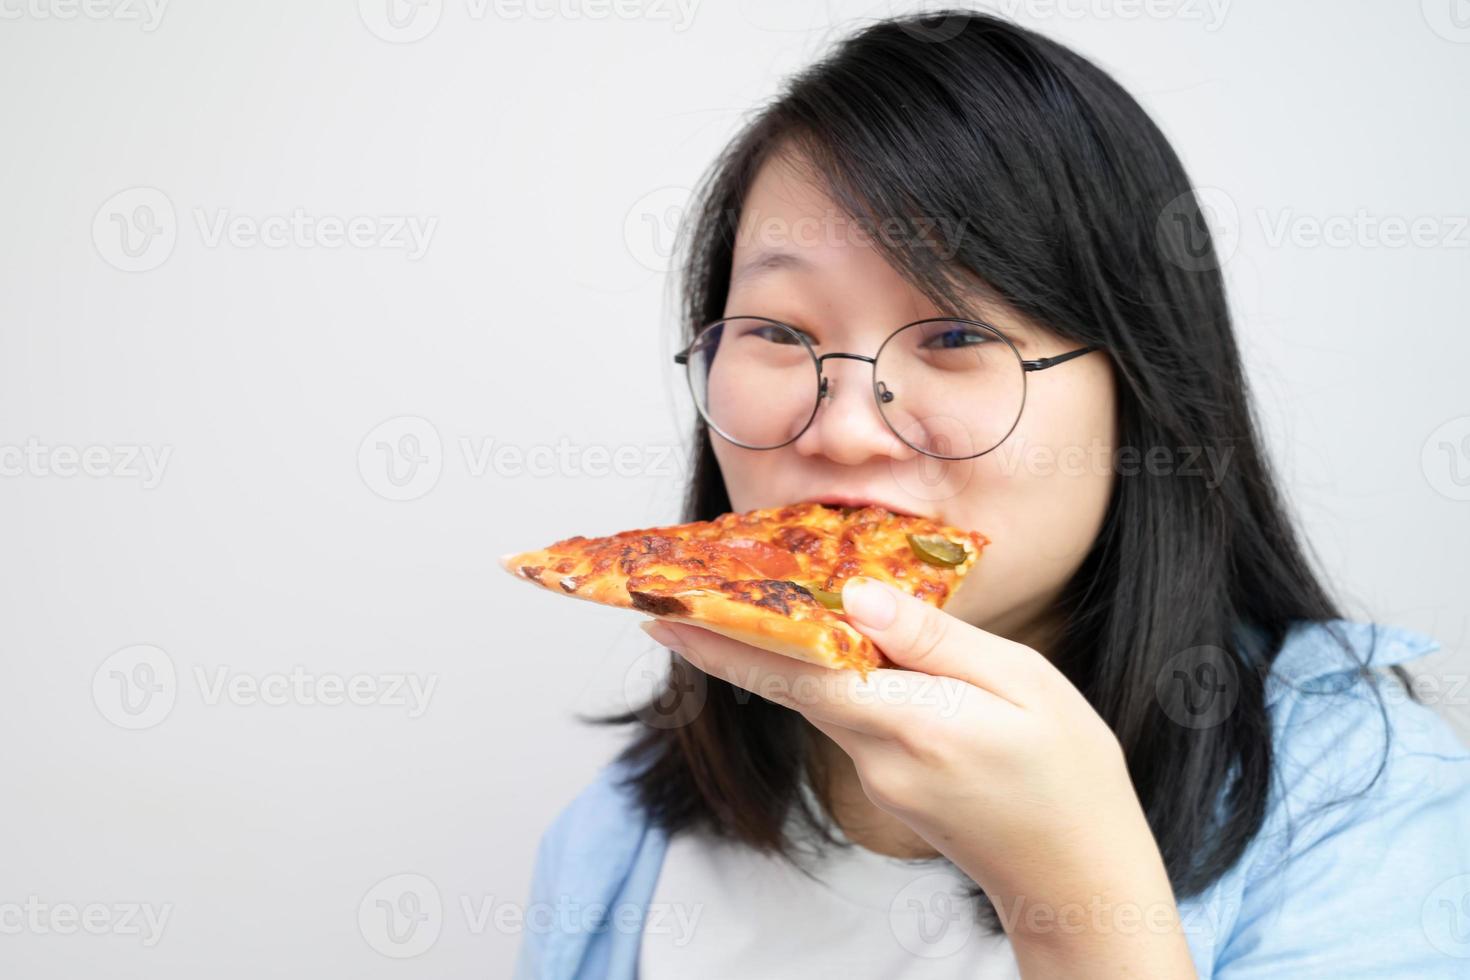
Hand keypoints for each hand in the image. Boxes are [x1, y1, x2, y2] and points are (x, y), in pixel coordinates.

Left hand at [640, 576, 1196, 977]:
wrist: (1078, 879)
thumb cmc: (1069, 776)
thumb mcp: (1022, 685)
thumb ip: (935, 640)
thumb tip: (860, 596)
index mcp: (909, 723)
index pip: (795, 672)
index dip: (725, 640)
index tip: (663, 614)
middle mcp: (876, 756)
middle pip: (788, 684)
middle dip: (728, 641)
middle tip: (669, 600)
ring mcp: (877, 777)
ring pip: (815, 699)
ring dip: (776, 654)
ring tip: (743, 600)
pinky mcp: (886, 786)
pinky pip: (845, 716)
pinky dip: (824, 677)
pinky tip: (830, 644)